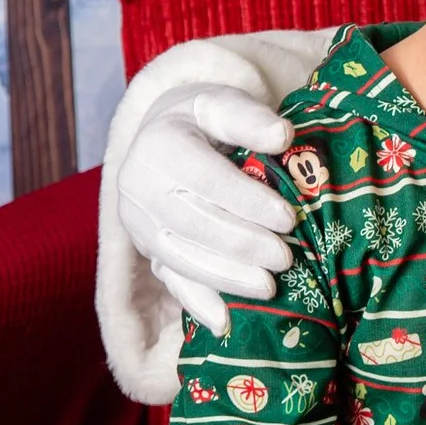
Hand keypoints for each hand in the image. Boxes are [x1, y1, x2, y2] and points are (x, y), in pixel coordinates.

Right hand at [117, 82, 296, 334]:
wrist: (168, 135)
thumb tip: (282, 136)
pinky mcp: (148, 251)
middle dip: (242, 244)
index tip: (287, 218)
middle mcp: (138, 187)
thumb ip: (249, 117)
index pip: (204, 179)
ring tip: (269, 288)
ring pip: (180, 256)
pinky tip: (225, 322)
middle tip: (286, 258)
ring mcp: (139, 224)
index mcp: (158, 145)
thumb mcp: (223, 103)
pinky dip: (197, 302)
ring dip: (226, 277)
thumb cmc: (206, 120)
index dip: (246, 202)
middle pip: (192, 223)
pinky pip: (170, 279)